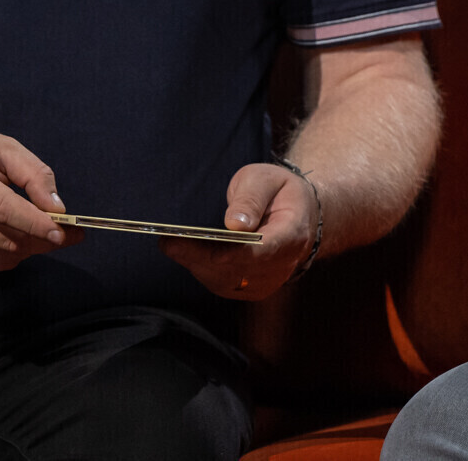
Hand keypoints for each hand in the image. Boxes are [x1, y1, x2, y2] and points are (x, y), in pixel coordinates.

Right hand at [0, 127, 79, 271]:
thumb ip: (32, 173)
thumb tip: (57, 206)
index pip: (6, 211)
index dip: (38, 225)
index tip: (67, 232)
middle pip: (9, 239)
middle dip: (44, 239)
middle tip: (69, 232)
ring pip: (3, 255)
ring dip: (30, 247)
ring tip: (42, 231)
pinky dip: (12, 254)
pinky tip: (18, 237)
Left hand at [160, 162, 314, 299]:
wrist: (299, 215)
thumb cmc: (279, 193)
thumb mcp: (267, 179)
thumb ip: (251, 198)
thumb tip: (234, 224)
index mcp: (293, 234)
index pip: (262, 251)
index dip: (233, 253)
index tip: (205, 247)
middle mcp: (282, 265)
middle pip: (237, 270)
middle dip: (200, 258)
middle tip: (168, 242)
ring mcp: (267, 281)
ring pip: (226, 281)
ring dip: (196, 265)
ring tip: (170, 245)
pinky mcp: (251, 288)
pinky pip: (222, 284)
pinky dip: (201, 270)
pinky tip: (183, 254)